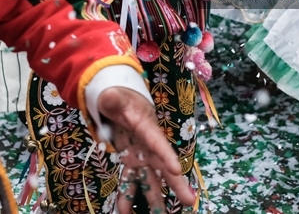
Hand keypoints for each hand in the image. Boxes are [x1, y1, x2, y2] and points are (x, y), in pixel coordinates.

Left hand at [97, 87, 195, 212]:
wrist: (118, 101)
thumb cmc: (119, 96)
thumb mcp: (114, 95)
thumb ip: (112, 98)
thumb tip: (109, 98)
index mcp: (147, 128)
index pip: (158, 142)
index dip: (167, 156)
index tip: (176, 169)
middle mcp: (148, 146)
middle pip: (164, 167)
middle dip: (176, 185)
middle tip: (189, 201)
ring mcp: (140, 156)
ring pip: (150, 180)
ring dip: (154, 199)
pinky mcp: (130, 161)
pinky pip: (130, 181)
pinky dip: (128, 197)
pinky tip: (125, 212)